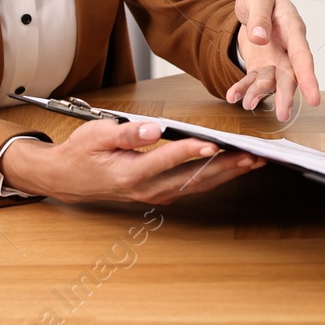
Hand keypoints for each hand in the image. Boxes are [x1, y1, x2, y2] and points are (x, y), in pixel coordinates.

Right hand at [0, 119, 264, 203]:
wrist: (68, 179)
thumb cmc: (83, 152)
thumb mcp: (98, 135)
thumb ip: (127, 133)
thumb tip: (153, 130)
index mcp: (129, 173)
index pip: (165, 161)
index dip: (190, 152)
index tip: (213, 143)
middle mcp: (146, 189)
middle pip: (192, 178)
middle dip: (225, 167)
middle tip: (253, 155)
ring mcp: (155, 195)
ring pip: (198, 185)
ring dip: (228, 173)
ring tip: (255, 161)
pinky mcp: (161, 193)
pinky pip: (194, 186)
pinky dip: (217, 176)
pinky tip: (235, 166)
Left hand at [224, 0, 319, 120]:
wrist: (250, 5)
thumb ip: (259, 15)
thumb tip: (259, 36)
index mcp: (293, 28)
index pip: (302, 55)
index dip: (308, 77)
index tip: (313, 97)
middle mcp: (288, 48)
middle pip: (290, 75)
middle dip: (286, 95)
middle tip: (283, 113)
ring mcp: (275, 59)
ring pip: (272, 81)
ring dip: (260, 93)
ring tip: (248, 103)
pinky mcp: (260, 65)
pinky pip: (253, 80)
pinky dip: (244, 89)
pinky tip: (234, 96)